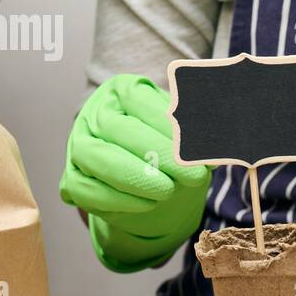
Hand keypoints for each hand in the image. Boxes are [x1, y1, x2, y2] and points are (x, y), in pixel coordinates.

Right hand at [59, 74, 211, 271]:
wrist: (143, 168)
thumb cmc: (167, 140)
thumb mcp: (187, 128)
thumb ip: (203, 130)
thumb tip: (224, 141)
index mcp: (123, 91)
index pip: (142, 103)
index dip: (172, 128)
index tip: (200, 151)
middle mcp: (95, 113)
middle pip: (120, 131)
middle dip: (160, 156)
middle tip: (192, 177)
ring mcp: (79, 145)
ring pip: (97, 159)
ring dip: (135, 178)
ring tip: (167, 192)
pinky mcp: (72, 177)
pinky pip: (86, 190)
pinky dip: (117, 200)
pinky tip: (148, 204)